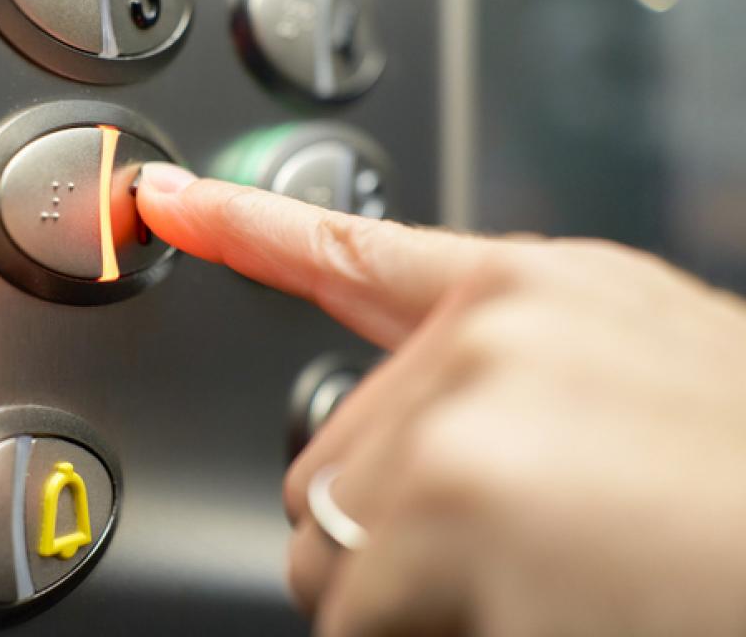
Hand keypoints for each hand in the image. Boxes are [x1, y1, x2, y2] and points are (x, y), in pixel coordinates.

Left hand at [137, 163, 745, 636]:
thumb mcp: (638, 379)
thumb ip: (504, 380)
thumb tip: (406, 427)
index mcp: (535, 296)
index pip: (347, 246)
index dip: (237, 221)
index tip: (155, 198)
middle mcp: (489, 335)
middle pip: (320, 473)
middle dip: (385, 542)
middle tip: (519, 555)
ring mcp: (466, 413)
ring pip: (329, 559)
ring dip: (406, 603)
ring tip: (546, 586)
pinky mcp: (456, 508)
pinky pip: (361, 623)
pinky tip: (548, 617)